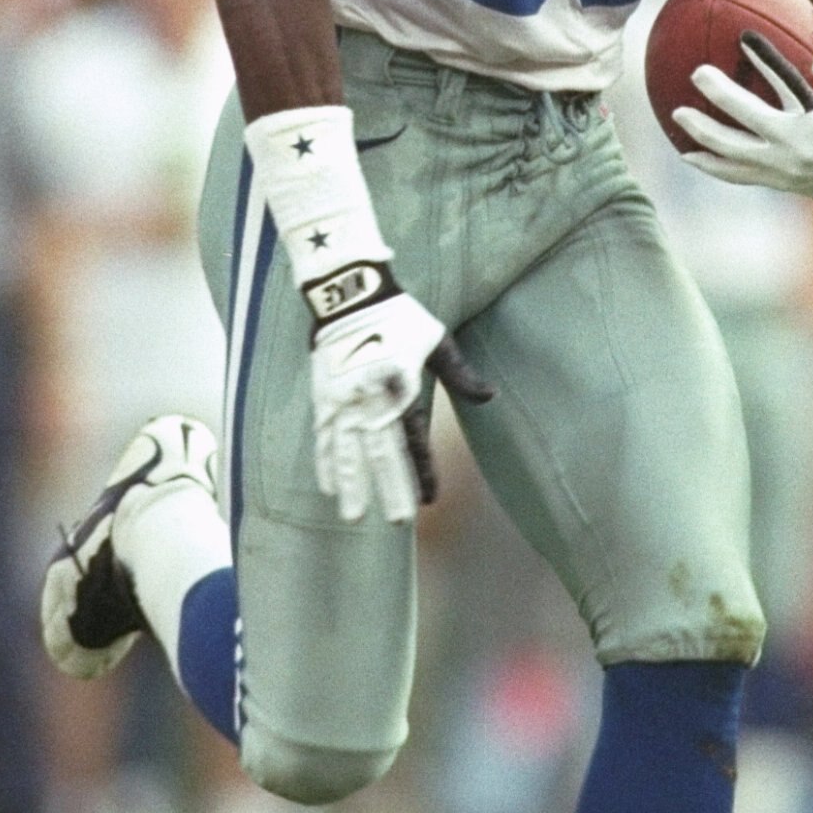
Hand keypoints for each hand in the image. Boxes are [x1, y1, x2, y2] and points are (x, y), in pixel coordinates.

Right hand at [307, 272, 492, 524]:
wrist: (349, 290)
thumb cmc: (399, 315)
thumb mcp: (437, 341)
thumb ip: (461, 374)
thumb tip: (489, 397)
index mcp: (401, 388)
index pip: (412, 441)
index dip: (421, 472)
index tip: (429, 501)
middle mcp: (370, 400)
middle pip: (380, 453)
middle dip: (389, 489)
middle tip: (396, 522)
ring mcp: (343, 399)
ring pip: (346, 451)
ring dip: (350, 485)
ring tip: (352, 516)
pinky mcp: (323, 395)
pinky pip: (323, 436)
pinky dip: (325, 462)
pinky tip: (328, 486)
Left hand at [672, 0, 812, 208]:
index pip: (790, 83)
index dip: (766, 58)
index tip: (743, 34)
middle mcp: (800, 148)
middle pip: (751, 121)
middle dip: (722, 97)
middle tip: (696, 73)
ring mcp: (785, 170)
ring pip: (735, 155)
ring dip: (703, 136)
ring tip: (675, 116)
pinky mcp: (776, 183)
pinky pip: (737, 175)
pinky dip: (711, 164)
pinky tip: (688, 153)